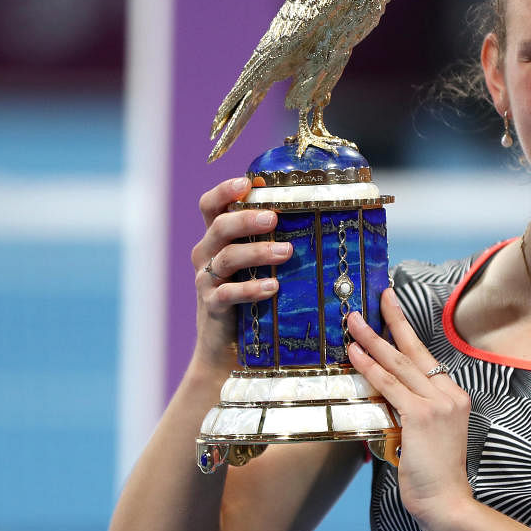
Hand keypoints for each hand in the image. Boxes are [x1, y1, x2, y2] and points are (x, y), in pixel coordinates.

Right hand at [190, 177, 291, 365]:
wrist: (225, 348)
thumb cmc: (251, 298)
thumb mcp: (258, 266)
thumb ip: (274, 243)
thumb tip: (324, 223)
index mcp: (216, 238)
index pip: (210, 205)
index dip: (224, 191)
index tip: (246, 182)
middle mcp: (207, 254)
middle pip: (219, 226)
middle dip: (247, 219)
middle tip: (273, 219)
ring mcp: (207, 280)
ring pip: (226, 257)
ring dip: (257, 252)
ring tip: (286, 252)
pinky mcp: (212, 307)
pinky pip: (227, 294)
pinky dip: (250, 289)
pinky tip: (273, 287)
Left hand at [345, 289, 473, 530]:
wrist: (446, 502)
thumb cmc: (433, 475)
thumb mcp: (428, 435)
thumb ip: (412, 410)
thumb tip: (384, 393)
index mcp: (454, 396)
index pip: (424, 358)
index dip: (406, 331)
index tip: (392, 308)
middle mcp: (450, 394)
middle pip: (414, 351)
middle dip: (391, 321)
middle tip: (376, 297)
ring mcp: (437, 404)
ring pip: (398, 364)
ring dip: (372, 340)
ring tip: (352, 322)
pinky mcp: (421, 416)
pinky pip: (389, 386)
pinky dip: (369, 368)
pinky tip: (353, 354)